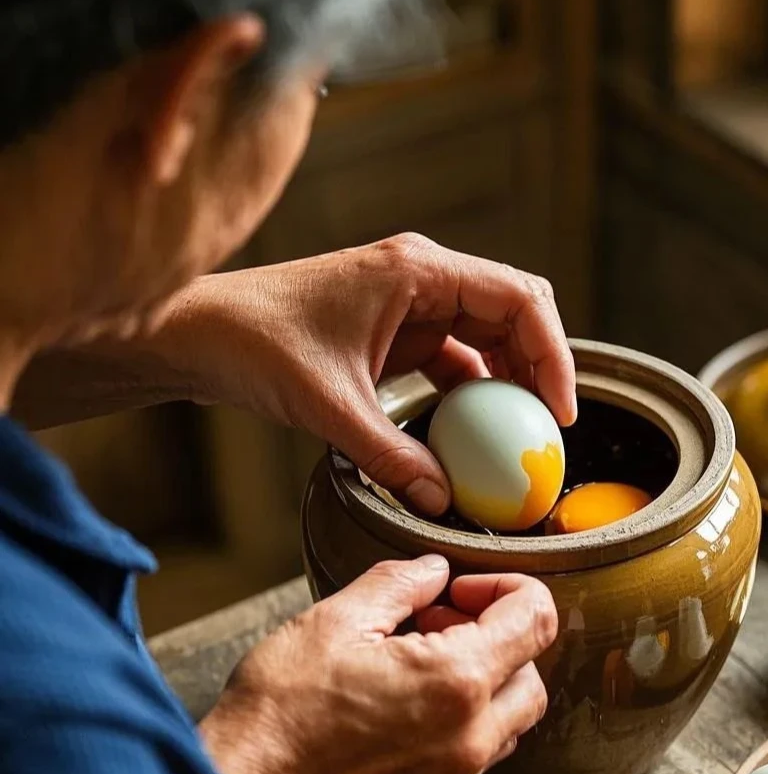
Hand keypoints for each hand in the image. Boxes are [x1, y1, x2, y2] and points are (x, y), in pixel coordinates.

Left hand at [158, 234, 576, 513]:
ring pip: (487, 335)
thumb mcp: (333, 407)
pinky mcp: (395, 328)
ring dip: (509, 381)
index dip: (554, 354)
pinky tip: (472, 432)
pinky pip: (453, 356)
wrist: (201, 334)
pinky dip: (470, 392)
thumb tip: (444, 502)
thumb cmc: (258, 345)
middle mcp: (423, 276)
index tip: (560, 412)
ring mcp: (410, 301)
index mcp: (418, 271)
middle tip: (549, 429)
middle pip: (514, 312)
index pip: (520, 299)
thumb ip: (393, 458)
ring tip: (519, 436)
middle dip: (541, 367)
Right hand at [199, 555, 556, 773]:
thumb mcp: (340, 616)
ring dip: (489, 672)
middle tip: (440, 616)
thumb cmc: (284, 703)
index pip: (537, 619)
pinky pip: (485, 744)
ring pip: (515, 711)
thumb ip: (402, 582)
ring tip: (425, 652)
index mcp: (456, 681)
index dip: (507, 586)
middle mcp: (471, 734)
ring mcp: (456, 771)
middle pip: (534, 668)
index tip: (461, 587)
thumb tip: (435, 570)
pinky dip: (471, 710)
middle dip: (498, 631)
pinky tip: (416, 691)